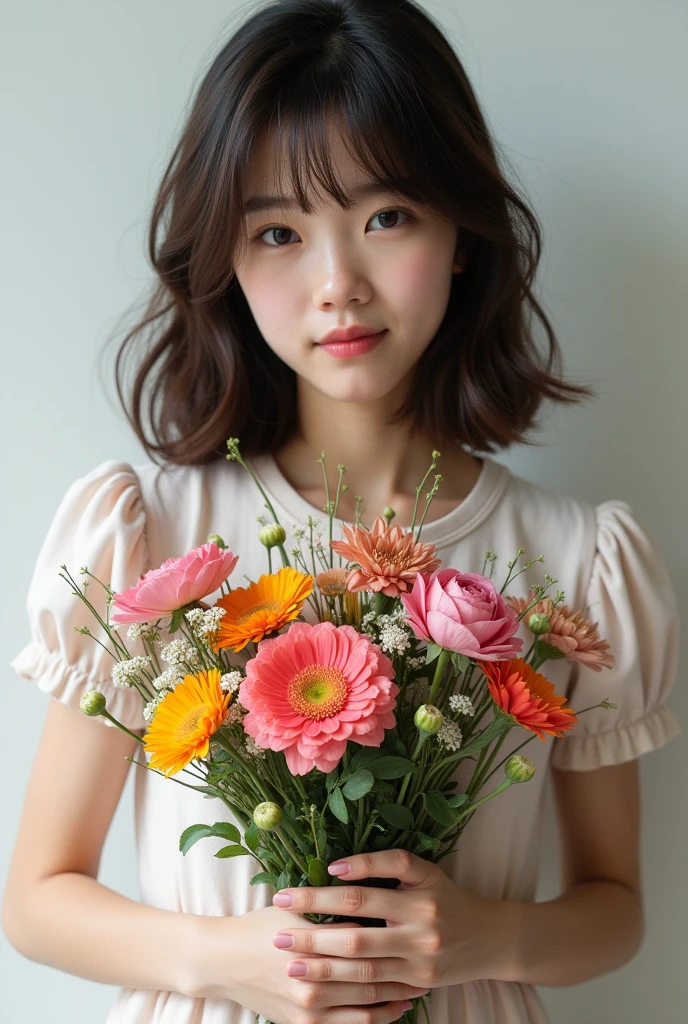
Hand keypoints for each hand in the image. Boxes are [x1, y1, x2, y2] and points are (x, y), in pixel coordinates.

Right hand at [189, 904, 428, 1023]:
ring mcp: (310, 1007)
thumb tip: (373, 907)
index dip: (391, 933)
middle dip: (402, 965)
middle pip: (370, 971)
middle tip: (428, 956)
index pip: (363, 938)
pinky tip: (398, 1007)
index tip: (413, 925)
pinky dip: (380, 1017)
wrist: (222, 961)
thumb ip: (331, 910)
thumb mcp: (292, 909)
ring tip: (420, 983)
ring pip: (367, 1001)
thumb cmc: (259, 926)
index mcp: (311, 942)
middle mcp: (313, 978)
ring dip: (397, 993)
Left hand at [271, 850, 513, 990]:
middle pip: (356, 934)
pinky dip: (348, 989)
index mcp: (417, 895)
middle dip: (313, 932)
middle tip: (277, 930)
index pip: (363, 893)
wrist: (490, 938)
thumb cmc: (447, 896)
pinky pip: (377, 992)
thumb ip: (386, 864)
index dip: (326, 893)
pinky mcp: (419, 985)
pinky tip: (322, 986)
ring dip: (322, 966)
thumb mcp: (424, 871)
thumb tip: (337, 869)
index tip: (292, 892)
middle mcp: (419, 929)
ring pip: (362, 970)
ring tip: (290, 962)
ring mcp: (419, 962)